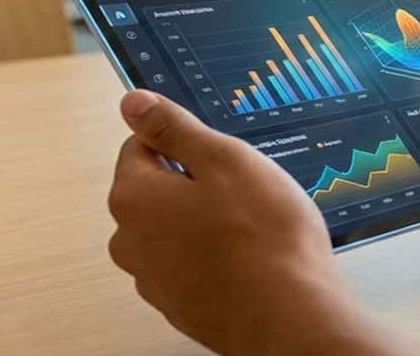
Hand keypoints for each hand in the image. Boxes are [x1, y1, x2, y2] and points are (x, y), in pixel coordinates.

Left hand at [108, 91, 408, 355]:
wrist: (288, 316)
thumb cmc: (263, 237)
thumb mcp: (224, 158)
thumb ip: (173, 128)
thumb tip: (133, 103)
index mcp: (134, 196)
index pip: (140, 145)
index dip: (182, 141)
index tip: (216, 151)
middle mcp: (131, 240)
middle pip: (155, 189)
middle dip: (193, 183)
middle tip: (241, 189)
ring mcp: (153, 279)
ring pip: (173, 229)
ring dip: (203, 221)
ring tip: (251, 226)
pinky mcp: (179, 305)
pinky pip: (189, 264)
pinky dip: (212, 256)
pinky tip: (248, 257)